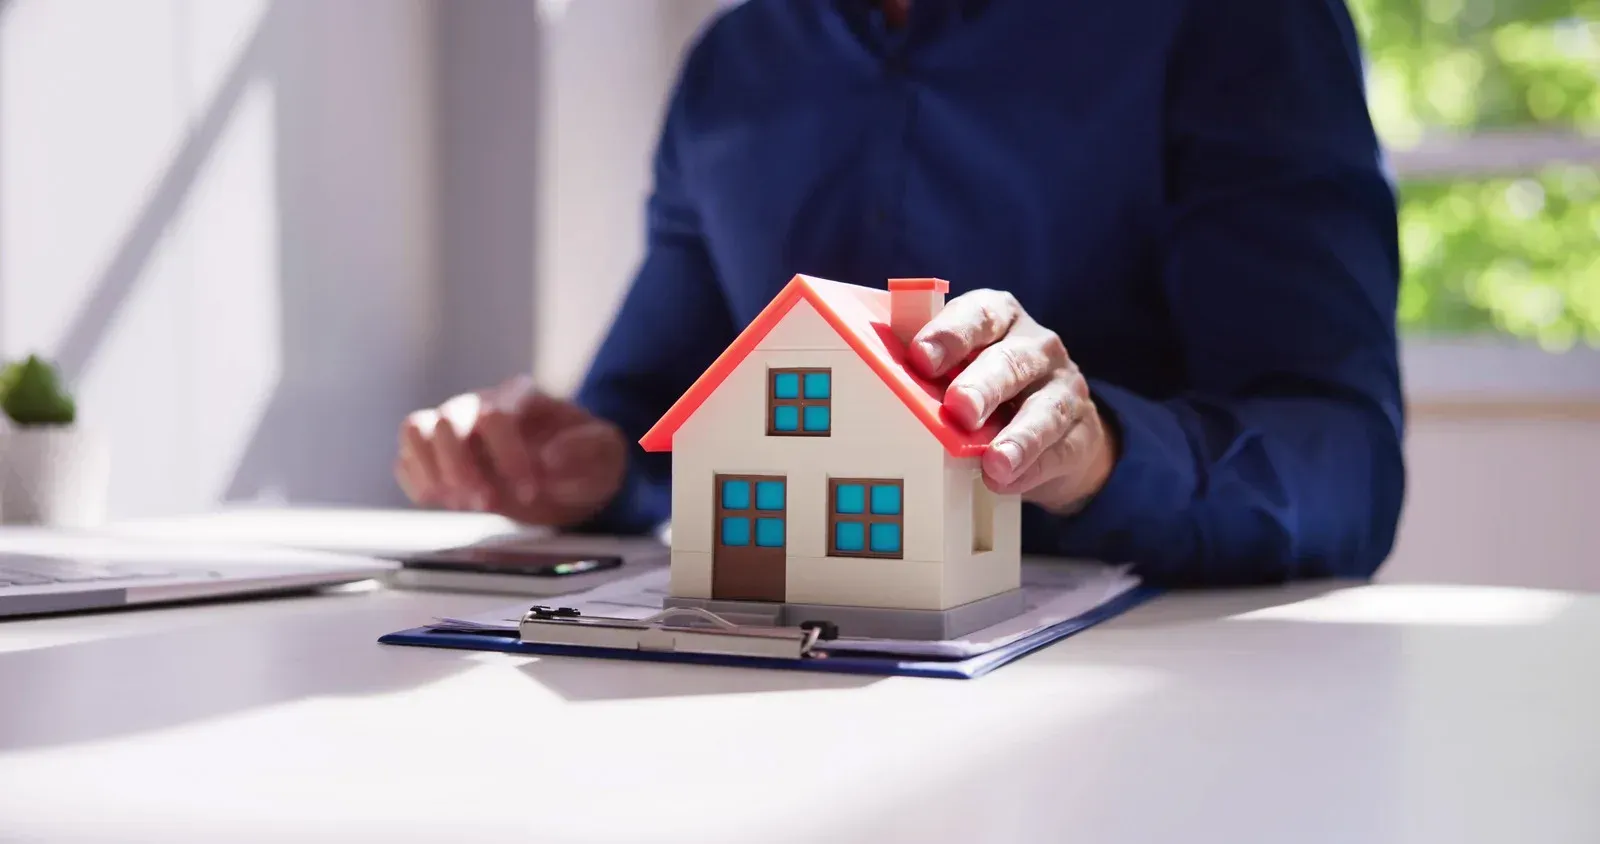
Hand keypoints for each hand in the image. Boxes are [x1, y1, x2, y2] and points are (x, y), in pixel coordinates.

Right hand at [395, 375, 626, 526]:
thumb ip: (585, 450)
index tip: (530, 490)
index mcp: (521, 397)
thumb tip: (549, 460)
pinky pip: (406, 460)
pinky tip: (444, 502)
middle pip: (449, 419)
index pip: (498, 415)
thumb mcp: (605, 453)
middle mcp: (480, 405)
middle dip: (462, 466)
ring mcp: (453, 428)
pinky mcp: (435, 455)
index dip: (508, 455)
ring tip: (457, 503)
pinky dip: (417, 483)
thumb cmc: (587, 459)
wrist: (571, 476)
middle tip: (486, 504)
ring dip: (431, 471)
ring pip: (416, 430)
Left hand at [907, 290, 1115, 513]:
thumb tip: (872, 370)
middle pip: (1012, 363)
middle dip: (983, 386)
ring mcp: (1064, 389)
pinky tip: (1008, 480)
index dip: (950, 335)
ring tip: (994, 462)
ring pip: (1044, 410)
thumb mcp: (960, 364)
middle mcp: (1037, 347)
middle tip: (959, 409)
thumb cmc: (988, 383)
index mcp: (1000, 319)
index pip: (978, 316)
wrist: (1055, 424)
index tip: (921, 359)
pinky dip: (1033, 469)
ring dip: (1018, 437)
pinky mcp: (1080, 433)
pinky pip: (1059, 450)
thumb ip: (926, 365)